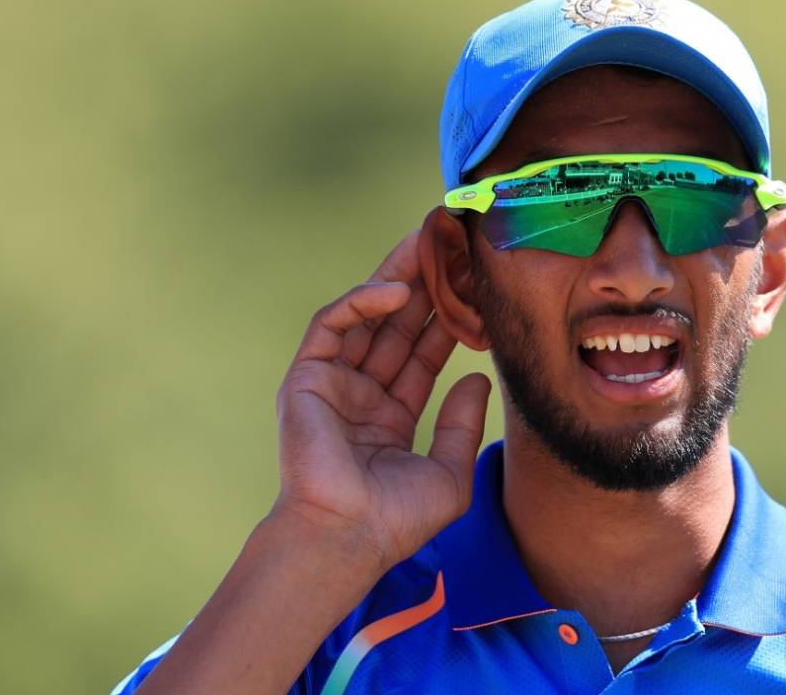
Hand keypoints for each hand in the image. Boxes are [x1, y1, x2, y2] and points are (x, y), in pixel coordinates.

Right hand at [272, 227, 489, 571]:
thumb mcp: (449, 471)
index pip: (422, 355)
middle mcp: (360, 395)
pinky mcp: (307, 378)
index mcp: (389, 416)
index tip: (472, 292)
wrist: (350, 536)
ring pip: (366, 317)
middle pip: (395, 328)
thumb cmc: (397, 518)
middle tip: (449, 250)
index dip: (445, 322)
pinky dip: (361, 302)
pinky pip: (333, 326)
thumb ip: (462, 422)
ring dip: (395, 280)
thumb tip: (478, 377)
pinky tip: (397, 290)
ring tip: (427, 247)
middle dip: (422, 288)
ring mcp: (332, 385)